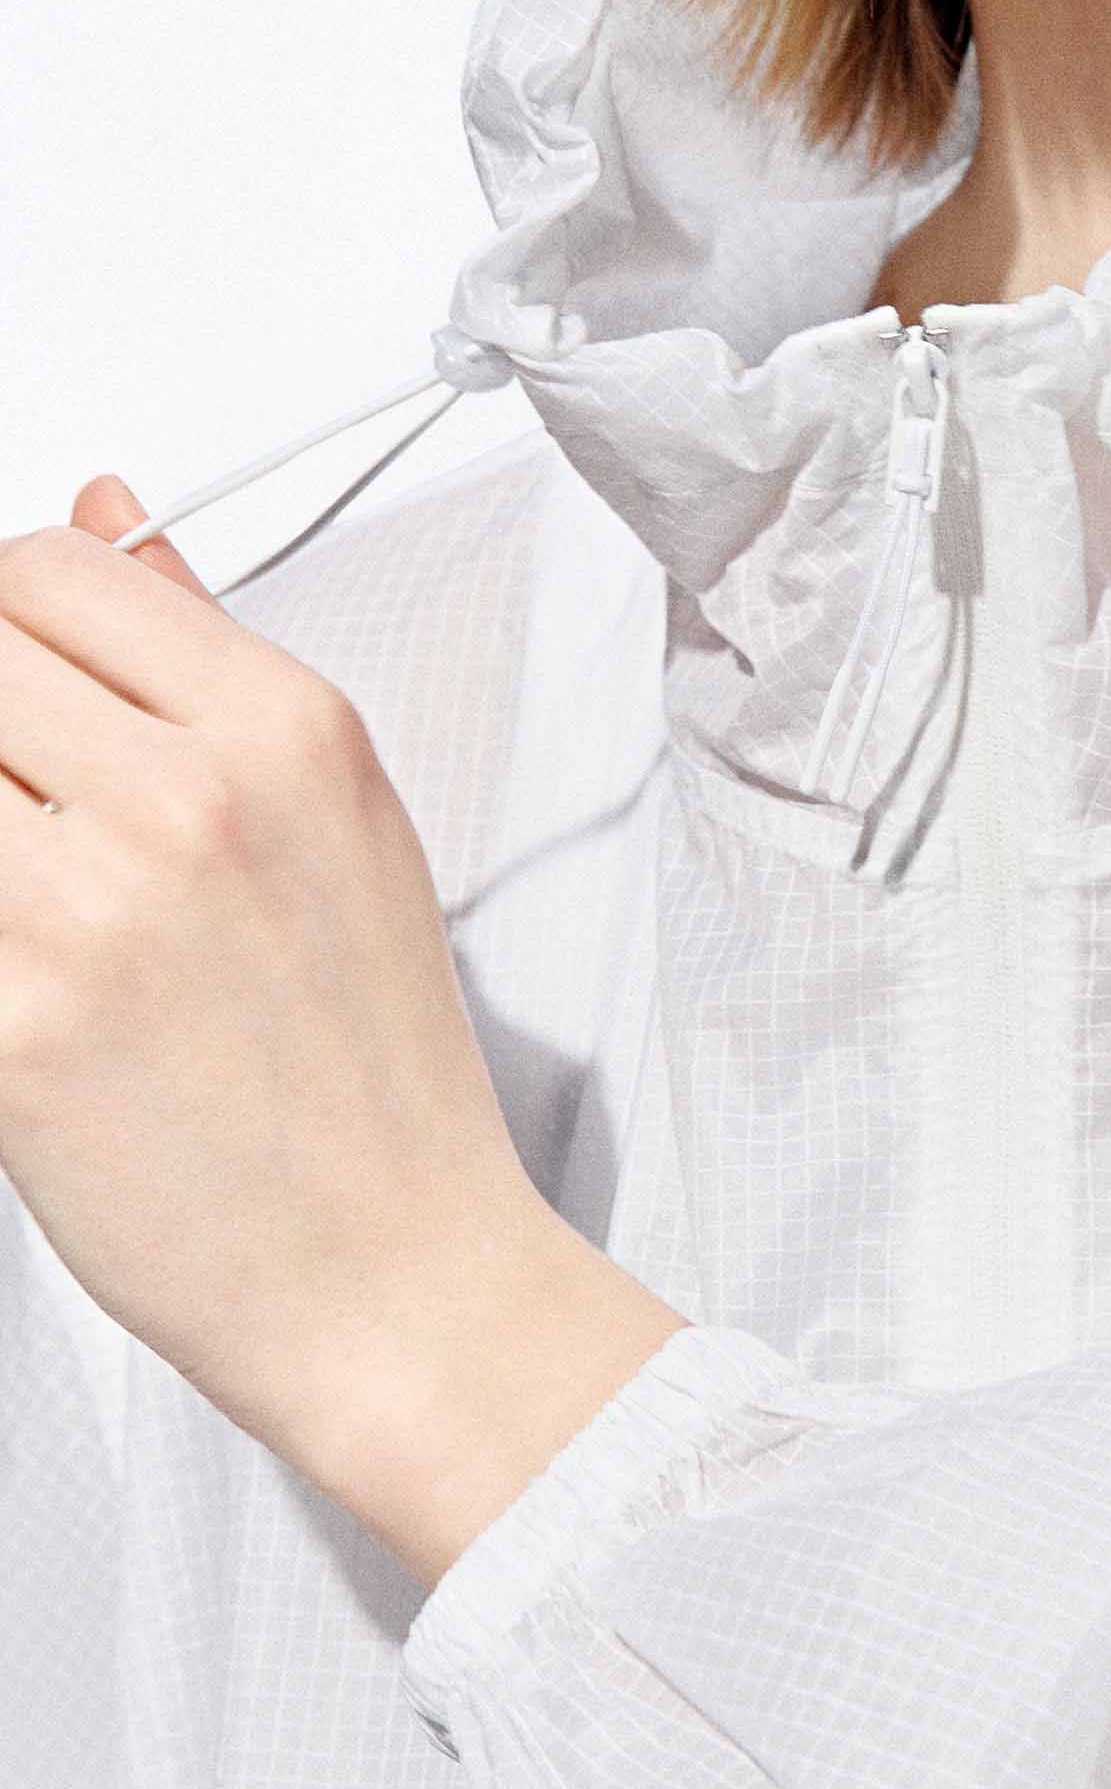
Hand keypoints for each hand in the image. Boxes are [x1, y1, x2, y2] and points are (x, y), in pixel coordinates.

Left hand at [0, 474, 583, 1485]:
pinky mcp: (14, 1026)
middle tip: (34, 815)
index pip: (51, 565)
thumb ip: (202, 655)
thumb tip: (104, 513)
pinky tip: (38, 989)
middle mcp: (192, 797)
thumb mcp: (340, 824)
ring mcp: (91, 910)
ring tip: (44, 903)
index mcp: (288, 730)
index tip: (21, 692)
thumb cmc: (376, 1074)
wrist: (394, 1275)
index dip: (9, 620)